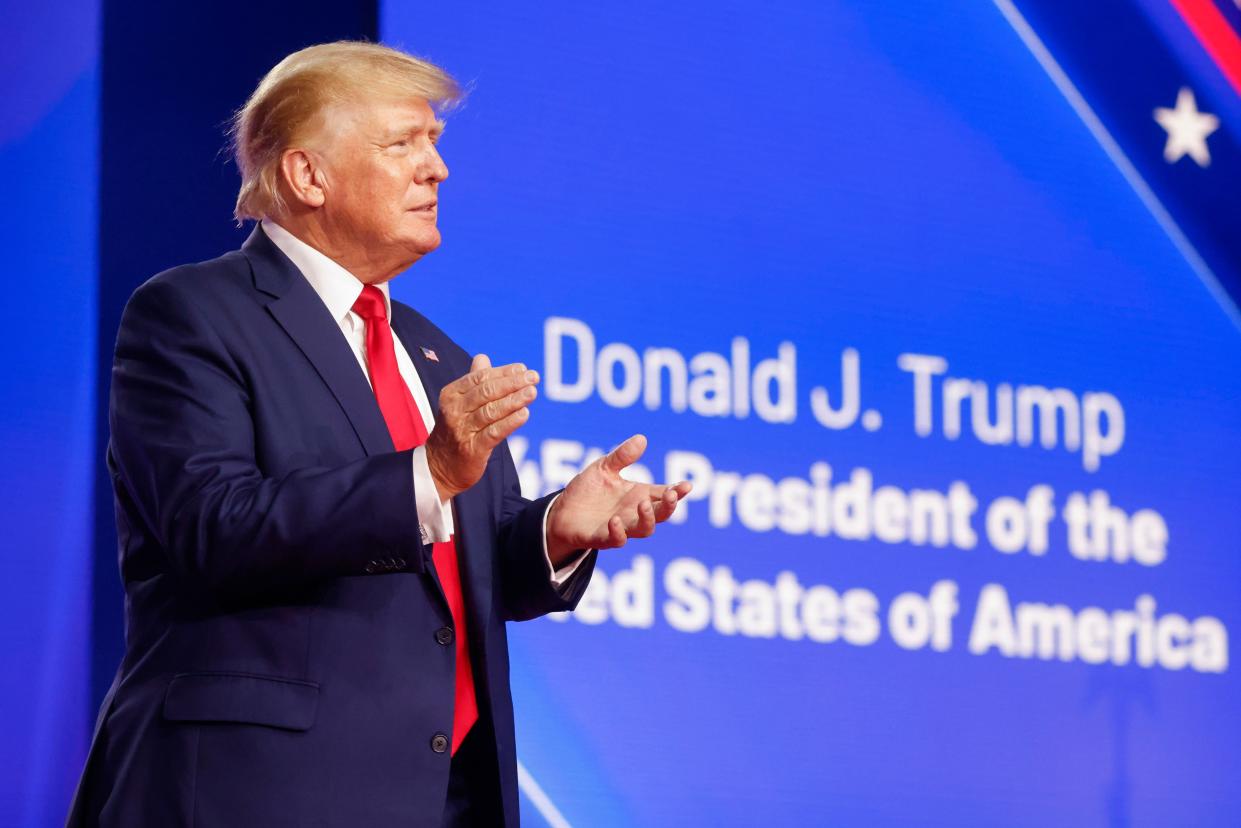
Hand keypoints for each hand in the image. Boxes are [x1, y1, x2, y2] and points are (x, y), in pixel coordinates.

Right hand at [426, 354, 537, 499]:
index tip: (523, 369)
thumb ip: (473, 380)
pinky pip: (494, 432)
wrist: (440, 467)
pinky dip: (510, 422)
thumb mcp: (459, 403)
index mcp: (451, 394)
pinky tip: (524, 414)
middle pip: (486, 392)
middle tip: (534, 377)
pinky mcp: (472, 449)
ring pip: (491, 411)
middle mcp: (454, 410)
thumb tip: (483, 357)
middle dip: (512, 382)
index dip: (503, 372)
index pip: (480, 378)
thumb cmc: (456, 430)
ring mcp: (462, 430)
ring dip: (514, 400)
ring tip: (532, 392)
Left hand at [545, 434, 691, 565]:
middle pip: (660, 514)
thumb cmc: (588, 491)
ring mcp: (620, 527)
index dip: (677, 492)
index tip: (687, 486)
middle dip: (668, 506)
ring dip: (647, 519)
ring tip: (642, 504)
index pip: (663, 494)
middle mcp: (634, 513)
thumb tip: (642, 438)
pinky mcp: (602, 538)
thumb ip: (622, 457)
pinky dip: (618, 532)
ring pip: (644, 530)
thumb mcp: (604, 468)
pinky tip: (614, 520)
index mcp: (638, 495)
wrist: (561, 512)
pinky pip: (615, 540)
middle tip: (670, 495)